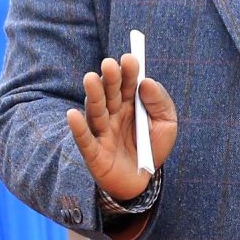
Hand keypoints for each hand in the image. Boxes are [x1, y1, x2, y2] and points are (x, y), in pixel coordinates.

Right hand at [65, 54, 177, 205]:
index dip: (128, 71)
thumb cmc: (153, 148)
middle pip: (109, 93)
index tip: (130, 58)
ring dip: (93, 95)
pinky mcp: (94, 153)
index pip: (127, 83)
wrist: (142, 181)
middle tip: (110, 64)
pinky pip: (85, 140)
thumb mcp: (166, 124)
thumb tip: (147, 83)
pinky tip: (73, 115)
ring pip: (96, 111)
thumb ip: (160, 102)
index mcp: (129, 103)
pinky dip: (78, 128)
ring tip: (91, 78)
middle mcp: (112, 113)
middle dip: (110, 78)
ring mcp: (101, 131)